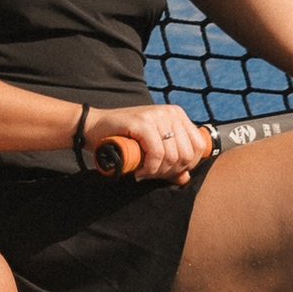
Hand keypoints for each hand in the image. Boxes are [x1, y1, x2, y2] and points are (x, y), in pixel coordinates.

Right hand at [83, 102, 209, 178]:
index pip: (199, 147)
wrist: (94, 128)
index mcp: (177, 115)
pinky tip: (139, 171)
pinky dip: (149, 168)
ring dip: (158, 172)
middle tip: (152, 174)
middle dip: (170, 171)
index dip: (186, 165)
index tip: (167, 172)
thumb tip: (186, 179)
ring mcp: (157, 115)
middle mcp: (170, 112)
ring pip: (173, 155)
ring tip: (144, 172)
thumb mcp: (152, 150)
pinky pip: (157, 153)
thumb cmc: (124, 140)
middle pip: (187, 154)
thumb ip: (170, 163)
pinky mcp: (142, 122)